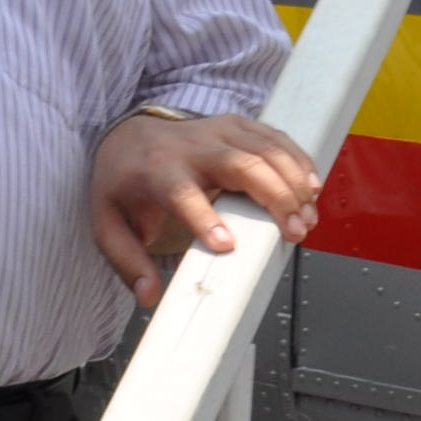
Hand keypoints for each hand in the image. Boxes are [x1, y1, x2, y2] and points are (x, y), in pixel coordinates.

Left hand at [93, 111, 324, 306]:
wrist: (127, 135)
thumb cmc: (123, 182)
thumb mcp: (108, 224)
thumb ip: (127, 262)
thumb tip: (148, 295)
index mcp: (156, 172)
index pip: (182, 193)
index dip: (205, 218)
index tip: (227, 244)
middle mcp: (191, 147)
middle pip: (241, 164)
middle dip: (274, 197)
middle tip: (295, 231)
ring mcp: (217, 131)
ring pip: (264, 148)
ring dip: (293, 180)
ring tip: (309, 215)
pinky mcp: (237, 125)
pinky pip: (274, 136)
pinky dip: (297, 159)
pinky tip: (312, 185)